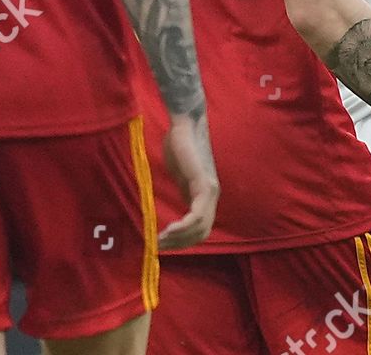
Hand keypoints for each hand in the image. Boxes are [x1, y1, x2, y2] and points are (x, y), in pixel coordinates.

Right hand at [158, 113, 220, 248]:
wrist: (186, 123)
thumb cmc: (180, 146)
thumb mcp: (181, 176)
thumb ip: (182, 191)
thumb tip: (174, 206)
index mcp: (206, 195)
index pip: (200, 229)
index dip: (183, 241)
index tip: (162, 245)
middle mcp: (212, 195)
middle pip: (201, 233)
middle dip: (180, 244)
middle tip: (158, 246)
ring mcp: (210, 190)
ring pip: (200, 227)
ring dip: (179, 238)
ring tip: (160, 240)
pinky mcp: (203, 182)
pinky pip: (197, 213)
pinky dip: (185, 226)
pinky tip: (169, 229)